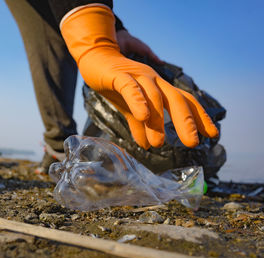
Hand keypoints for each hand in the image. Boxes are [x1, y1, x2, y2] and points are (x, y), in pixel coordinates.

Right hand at [61, 5, 217, 148]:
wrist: (95, 59)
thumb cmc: (116, 84)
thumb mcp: (130, 108)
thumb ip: (139, 126)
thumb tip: (147, 147)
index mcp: (160, 89)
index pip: (185, 102)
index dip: (199, 117)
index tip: (212, 135)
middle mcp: (155, 81)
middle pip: (176, 100)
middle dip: (187, 122)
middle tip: (192, 143)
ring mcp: (139, 76)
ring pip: (154, 97)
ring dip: (158, 120)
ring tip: (158, 143)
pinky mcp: (119, 75)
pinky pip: (131, 88)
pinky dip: (138, 101)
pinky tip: (142, 116)